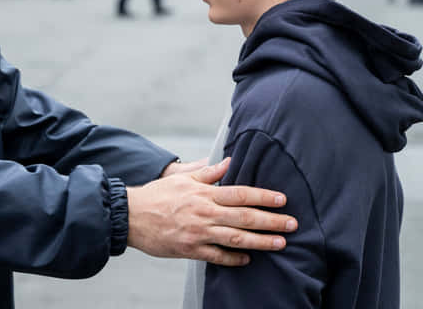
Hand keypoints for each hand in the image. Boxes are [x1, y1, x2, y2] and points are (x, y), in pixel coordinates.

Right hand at [126, 158, 296, 265]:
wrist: (130, 215)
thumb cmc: (157, 195)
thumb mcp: (182, 178)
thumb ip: (207, 172)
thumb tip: (228, 162)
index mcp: (203, 193)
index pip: (240, 194)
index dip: (263, 196)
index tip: (282, 199)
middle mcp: (204, 212)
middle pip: (244, 217)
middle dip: (271, 221)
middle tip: (292, 224)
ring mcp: (198, 233)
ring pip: (236, 238)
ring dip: (261, 241)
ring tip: (280, 243)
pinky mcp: (190, 249)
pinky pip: (218, 256)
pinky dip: (235, 259)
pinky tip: (248, 259)